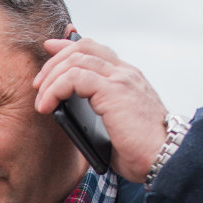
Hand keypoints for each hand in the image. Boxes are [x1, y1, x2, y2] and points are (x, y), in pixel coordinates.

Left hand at [32, 32, 168, 183]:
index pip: (95, 49)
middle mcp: (125, 72)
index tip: (49, 50)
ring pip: (75, 60)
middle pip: (82, 48)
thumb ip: (95, 112)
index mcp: (127, 78)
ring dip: (51, 79)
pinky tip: (47, 106)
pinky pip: (75, 77)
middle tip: (38, 85)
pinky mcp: (114, 90)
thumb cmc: (140, 150)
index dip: (68, 46)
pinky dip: (55, 89)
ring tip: (42, 102)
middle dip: (53, 63)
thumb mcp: (113, 126)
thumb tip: (66, 113)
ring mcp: (121, 79)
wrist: (164, 157)